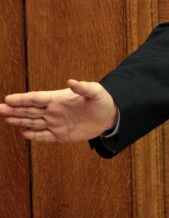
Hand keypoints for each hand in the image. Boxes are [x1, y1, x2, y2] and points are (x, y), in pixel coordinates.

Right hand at [1, 79, 116, 141]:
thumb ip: (83, 87)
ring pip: (33, 122)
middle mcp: (54, 111)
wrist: (109, 116)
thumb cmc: (101, 101)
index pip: (37, 98)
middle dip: (14, 109)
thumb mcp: (95, 92)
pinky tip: (23, 133)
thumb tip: (72, 81)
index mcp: (59, 99)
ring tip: (6, 118)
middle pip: (30, 110)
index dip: (23, 99)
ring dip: (20, 121)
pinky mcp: (61, 135)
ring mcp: (56, 123)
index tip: (8, 99)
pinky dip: (34, 135)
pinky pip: (44, 136)